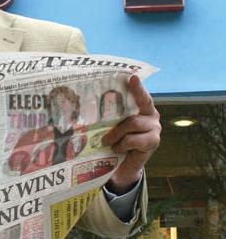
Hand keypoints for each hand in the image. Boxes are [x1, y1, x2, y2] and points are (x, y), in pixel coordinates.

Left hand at [102, 75, 160, 193]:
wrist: (123, 166)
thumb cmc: (115, 140)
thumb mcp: (112, 125)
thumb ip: (110, 114)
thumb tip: (88, 104)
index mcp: (141, 106)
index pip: (140, 93)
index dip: (137, 85)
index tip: (132, 76)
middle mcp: (151, 114)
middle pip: (138, 105)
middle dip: (118, 111)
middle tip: (107, 111)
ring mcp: (155, 128)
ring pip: (132, 123)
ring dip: (116, 133)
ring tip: (106, 141)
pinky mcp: (154, 141)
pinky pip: (133, 139)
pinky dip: (122, 144)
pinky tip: (117, 148)